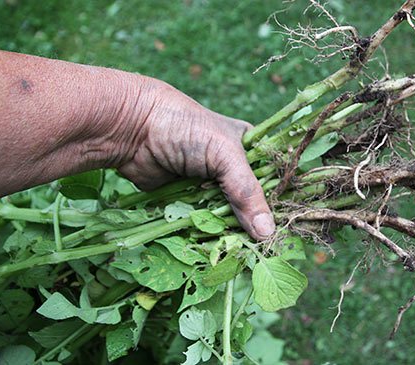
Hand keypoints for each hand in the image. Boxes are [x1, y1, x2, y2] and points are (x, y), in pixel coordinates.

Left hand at [117, 82, 274, 239]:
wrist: (131, 130)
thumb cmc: (184, 128)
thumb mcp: (226, 155)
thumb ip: (247, 193)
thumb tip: (267, 233)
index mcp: (248, 150)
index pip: (273, 181)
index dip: (278, 204)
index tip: (284, 229)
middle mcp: (230, 171)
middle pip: (250, 205)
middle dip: (252, 224)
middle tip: (258, 245)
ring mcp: (207, 188)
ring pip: (226, 218)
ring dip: (227, 231)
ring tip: (235, 248)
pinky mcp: (186, 202)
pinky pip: (202, 223)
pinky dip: (205, 234)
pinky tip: (212, 246)